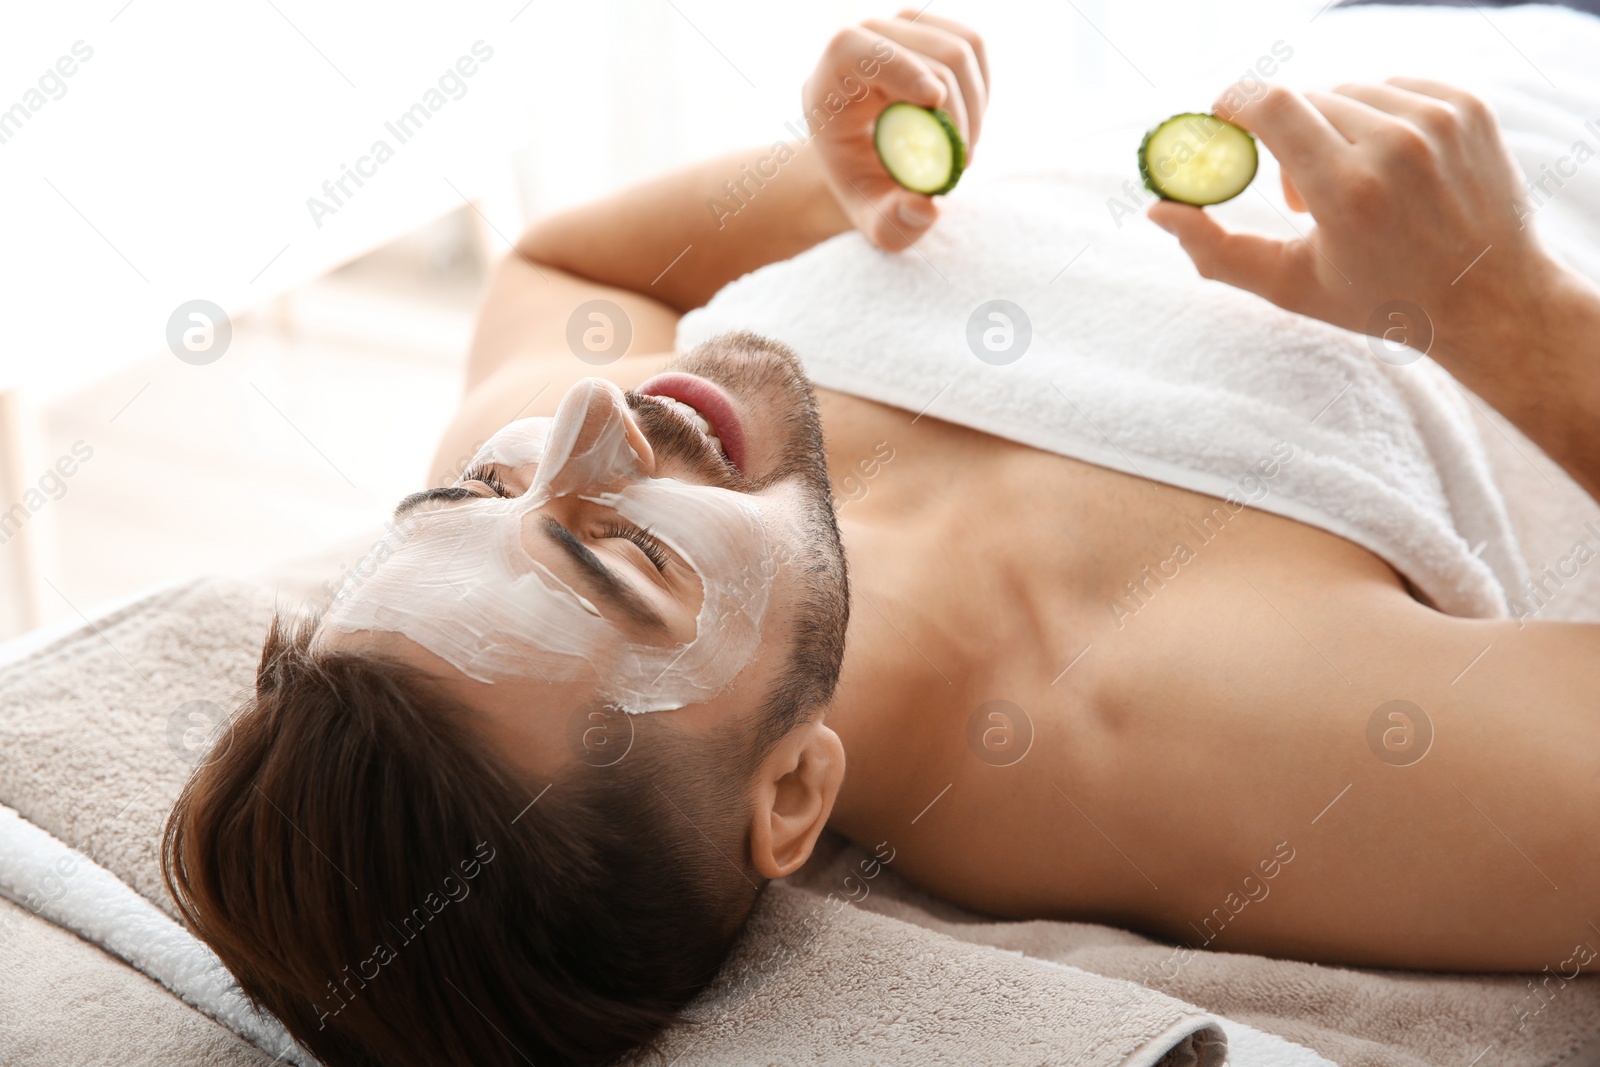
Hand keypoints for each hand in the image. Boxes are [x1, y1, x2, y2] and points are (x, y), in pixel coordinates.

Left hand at [802, 11, 988, 251]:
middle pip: (925, 51)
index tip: (934, 102)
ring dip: (975, 105)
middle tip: (961, 163)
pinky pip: (973, 46)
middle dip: (957, 112)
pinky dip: (982, 90)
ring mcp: (897, 29)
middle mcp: (860, 43)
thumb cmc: (865, 190)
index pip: (852, 48)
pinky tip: (968, 124)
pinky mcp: (930, 29)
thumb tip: (926, 206)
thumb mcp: (874, 220)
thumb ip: (894, 223)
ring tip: (962, 149)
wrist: (867, 162)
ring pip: (959, 47)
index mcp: (828, 84)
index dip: (897, 65)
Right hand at [1148, 78, 1559, 379]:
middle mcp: (1396, 145)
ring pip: (1348, 92)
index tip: (1222, 118)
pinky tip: (1389, 167)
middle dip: (1287, 137)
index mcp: (1349, 191)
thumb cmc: (1382, 299)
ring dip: (1332, 128)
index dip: (1235, 102)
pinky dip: (1377, 119)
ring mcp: (1438, 120)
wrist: (1493, 299)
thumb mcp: (1290, 286)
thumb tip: (1158, 209)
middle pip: (1305, 100)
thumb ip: (1215, 249)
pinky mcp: (1467, 106)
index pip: (1272, 105)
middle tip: (1300, 193)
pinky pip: (1393, 88)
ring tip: (1350, 184)